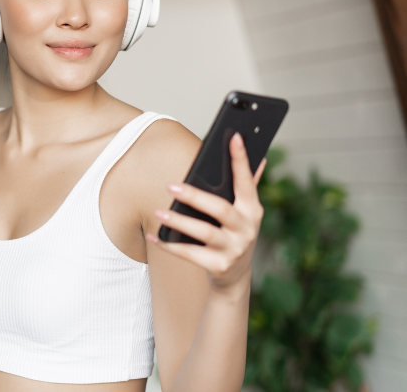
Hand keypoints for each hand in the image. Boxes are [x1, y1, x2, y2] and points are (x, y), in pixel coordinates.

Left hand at [146, 132, 266, 295]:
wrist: (235, 276)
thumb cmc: (234, 234)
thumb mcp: (245, 213)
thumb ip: (248, 187)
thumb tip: (259, 156)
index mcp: (253, 210)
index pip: (247, 181)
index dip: (241, 160)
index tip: (233, 137)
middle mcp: (247, 229)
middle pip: (220, 209)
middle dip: (195, 196)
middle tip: (171, 185)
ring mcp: (234, 249)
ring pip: (204, 233)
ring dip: (179, 222)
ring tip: (159, 212)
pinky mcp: (219, 266)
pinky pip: (189, 254)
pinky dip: (169, 245)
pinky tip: (153, 235)